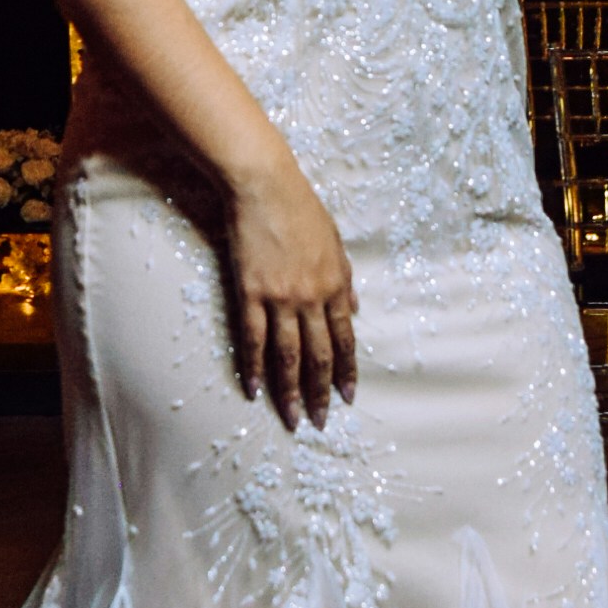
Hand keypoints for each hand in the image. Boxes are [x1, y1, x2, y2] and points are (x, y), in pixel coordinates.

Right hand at [224, 154, 357, 430]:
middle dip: (320, 392)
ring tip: (291, 418)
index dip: (346, 371)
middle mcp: (312, 297)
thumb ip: (346, 279)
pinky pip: (252, 338)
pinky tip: (254, 388)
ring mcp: (281, 297)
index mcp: (336, 285)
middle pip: (318, 355)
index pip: (345, 340)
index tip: (347, 396)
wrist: (264, 186)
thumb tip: (356, 308)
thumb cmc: (301, 208)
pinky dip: (253, 366)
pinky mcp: (250, 292)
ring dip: (290, 391)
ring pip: (288, 355)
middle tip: (320, 420)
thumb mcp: (336, 242)